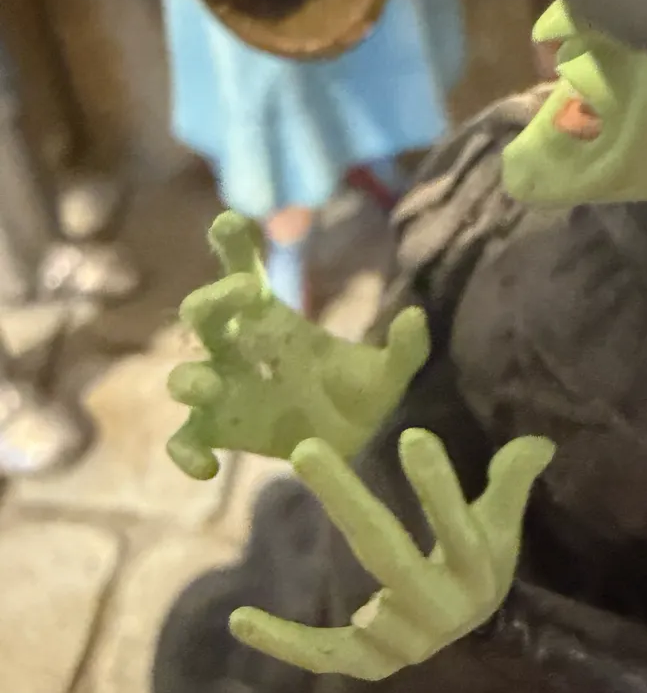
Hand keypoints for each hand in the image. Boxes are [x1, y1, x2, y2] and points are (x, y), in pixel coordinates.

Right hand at [167, 211, 430, 479]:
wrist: (355, 446)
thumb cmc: (360, 395)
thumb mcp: (388, 373)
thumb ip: (405, 348)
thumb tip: (417, 316)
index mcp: (271, 319)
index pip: (240, 268)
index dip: (229, 243)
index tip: (230, 223)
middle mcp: (238, 347)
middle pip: (204, 313)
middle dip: (211, 301)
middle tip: (242, 297)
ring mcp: (224, 391)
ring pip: (183, 378)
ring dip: (190, 379)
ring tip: (211, 386)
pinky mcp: (219, 432)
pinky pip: (184, 441)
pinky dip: (185, 454)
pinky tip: (208, 469)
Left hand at [230, 429, 554, 679]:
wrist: (466, 624)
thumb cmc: (478, 560)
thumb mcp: (498, 522)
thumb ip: (510, 482)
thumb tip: (540, 441)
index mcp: (477, 573)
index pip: (459, 529)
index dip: (438, 488)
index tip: (412, 436)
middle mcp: (442, 611)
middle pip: (390, 555)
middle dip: (348, 500)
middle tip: (306, 447)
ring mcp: (405, 642)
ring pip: (364, 609)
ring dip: (328, 560)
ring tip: (286, 523)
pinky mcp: (371, 663)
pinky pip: (325, 654)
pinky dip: (284, 643)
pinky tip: (240, 619)